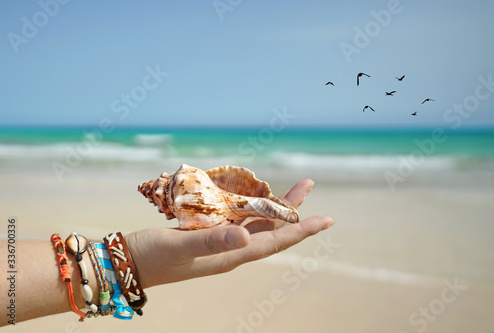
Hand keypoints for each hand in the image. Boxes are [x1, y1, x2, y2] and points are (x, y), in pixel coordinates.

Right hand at [125, 179, 334, 288]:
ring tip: (290, 189)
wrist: (125, 263)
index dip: (301, 230)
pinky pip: (235, 219)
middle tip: (307, 184)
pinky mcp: (205, 234)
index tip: (326, 219)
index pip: (275, 243)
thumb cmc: (150, 257)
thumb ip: (212, 242)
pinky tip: (251, 197)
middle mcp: (229, 250)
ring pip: (255, 223)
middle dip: (292, 210)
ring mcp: (218, 242)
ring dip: (273, 206)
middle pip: (270, 230)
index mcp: (229, 256)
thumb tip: (246, 237)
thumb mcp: (179, 247)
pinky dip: (248, 206)